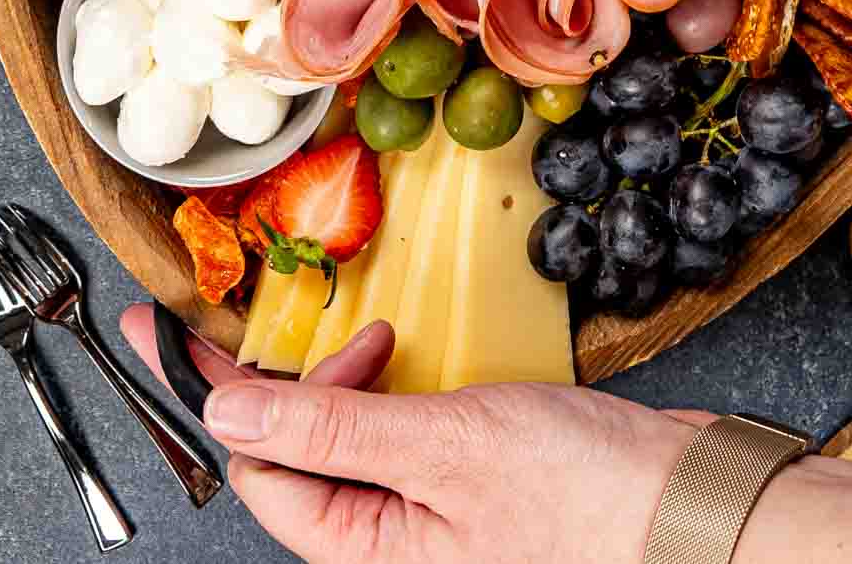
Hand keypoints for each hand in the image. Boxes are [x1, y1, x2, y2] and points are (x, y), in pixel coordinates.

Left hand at [122, 306, 693, 563]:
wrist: (688, 508)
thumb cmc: (584, 498)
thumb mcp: (445, 447)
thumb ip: (331, 428)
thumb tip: (228, 411)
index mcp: (368, 550)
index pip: (258, 470)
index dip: (217, 392)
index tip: (162, 330)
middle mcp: (389, 537)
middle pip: (293, 456)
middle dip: (278, 381)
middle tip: (272, 311)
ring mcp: (427, 512)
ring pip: (342, 440)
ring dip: (338, 379)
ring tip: (375, 338)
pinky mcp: (465, 482)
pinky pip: (392, 434)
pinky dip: (384, 386)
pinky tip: (400, 354)